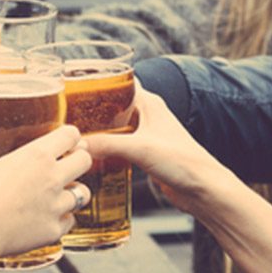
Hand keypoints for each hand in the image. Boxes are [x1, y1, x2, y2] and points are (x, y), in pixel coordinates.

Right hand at [0, 124, 89, 264]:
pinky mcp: (54, 230)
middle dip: (79, 161)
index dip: (69, 137)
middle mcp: (52, 178)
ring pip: (83, 194)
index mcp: (35, 155)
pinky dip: (62, 219)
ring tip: (61, 195)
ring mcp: (56, 205)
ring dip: (74, 192)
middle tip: (68, 166)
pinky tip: (49, 219)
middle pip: (85, 160)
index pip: (70, 135)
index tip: (65, 142)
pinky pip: (70, 221)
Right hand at [83, 86, 224, 211]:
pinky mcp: (145, 154)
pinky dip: (106, 149)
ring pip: (115, 127)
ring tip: (75, 137)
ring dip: (98, 131)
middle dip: (92, 110)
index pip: (120, 83)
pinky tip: (92, 157)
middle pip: (113, 105)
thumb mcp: (139, 148)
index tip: (75, 88)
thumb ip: (107, 143)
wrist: (203, 189)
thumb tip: (78, 144)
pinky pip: (119, 146)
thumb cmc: (183, 162)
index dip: (98, 83)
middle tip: (68, 116)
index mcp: (149, 103)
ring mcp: (146, 135)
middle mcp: (148, 115)